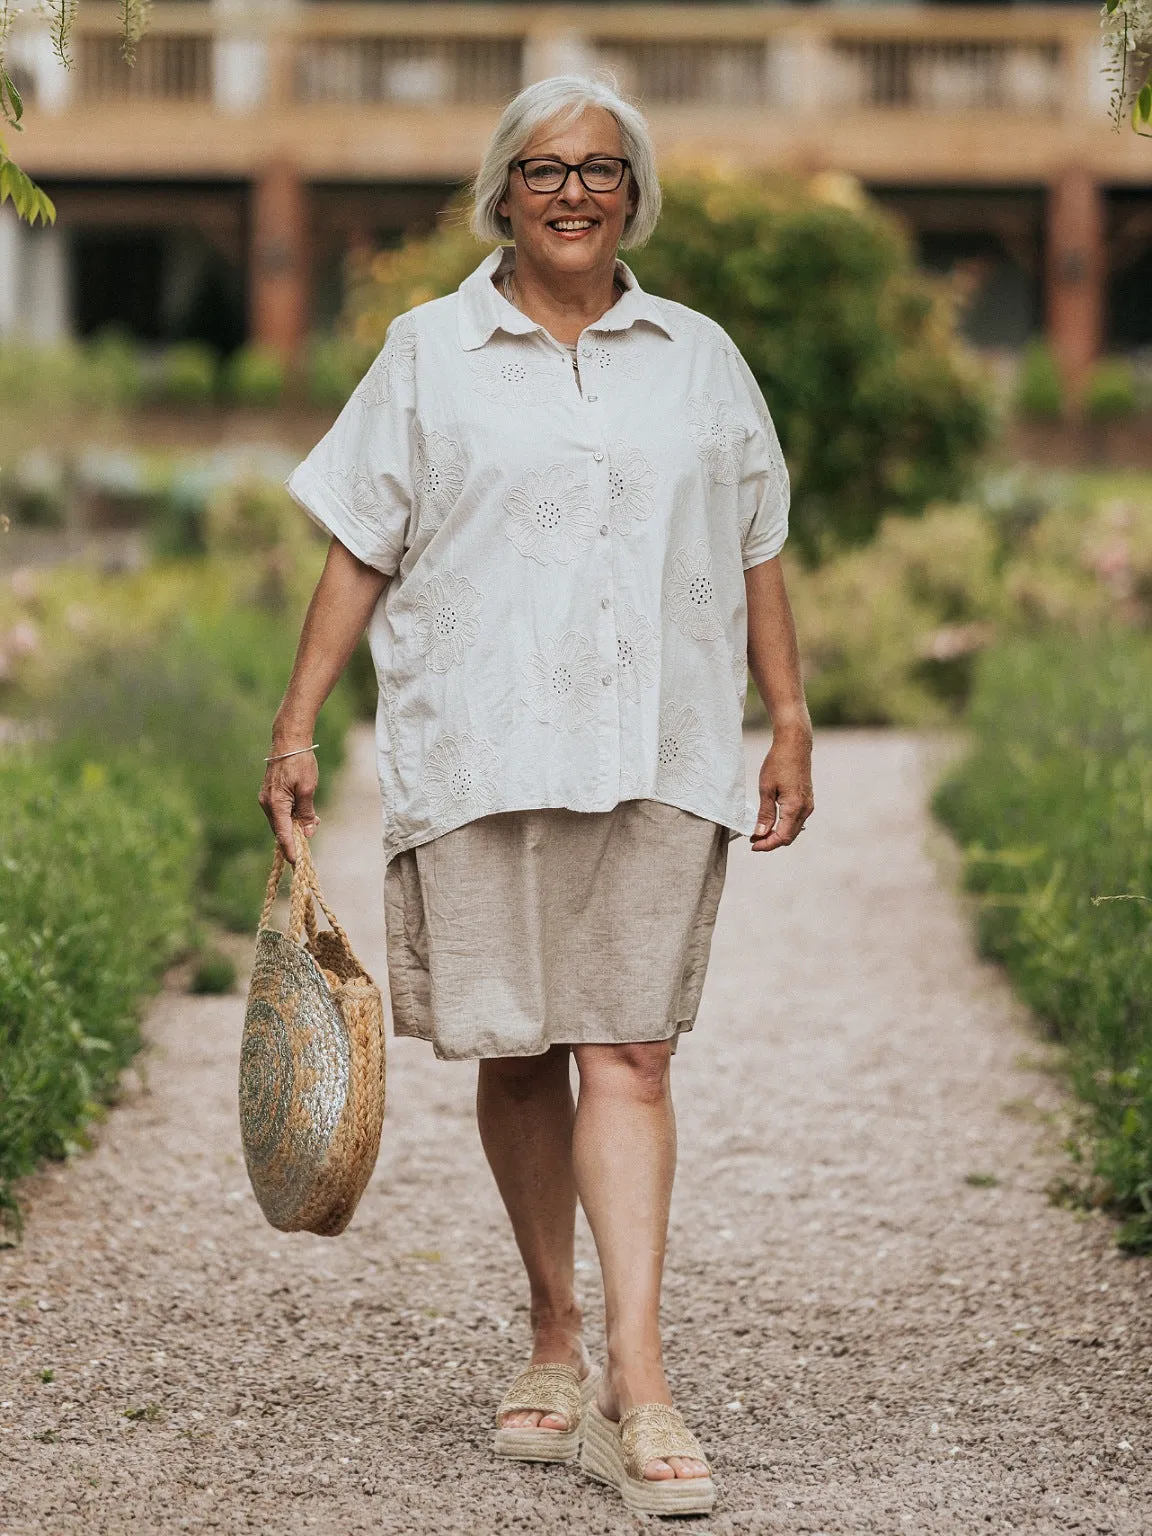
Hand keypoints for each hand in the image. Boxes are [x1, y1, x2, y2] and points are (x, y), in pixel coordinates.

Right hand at [258, 746, 319, 863]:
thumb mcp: (308, 789)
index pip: (283, 834)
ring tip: (312, 822)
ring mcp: (267, 799)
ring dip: (295, 826)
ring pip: (281, 822)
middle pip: (281, 830)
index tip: (297, 864)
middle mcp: (267, 804)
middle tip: (311, 839)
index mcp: (276, 804)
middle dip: (296, 838)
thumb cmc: (300, 763)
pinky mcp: (270, 795)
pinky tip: (304, 814)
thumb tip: (307, 833)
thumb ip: (306, 813)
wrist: (288, 742)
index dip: (291, 850)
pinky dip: (291, 817)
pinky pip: (280, 813)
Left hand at [751, 729, 813, 852]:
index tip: (753, 844)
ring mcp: (808, 805)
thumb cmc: (779, 763)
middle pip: (789, 837)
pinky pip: (797, 820)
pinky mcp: (807, 800)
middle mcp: (805, 809)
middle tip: (754, 840)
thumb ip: (765, 814)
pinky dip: (785, 825)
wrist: (795, 745)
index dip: (767, 844)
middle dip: (771, 842)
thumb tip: (760, 833)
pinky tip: (772, 821)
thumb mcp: (766, 789)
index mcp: (794, 808)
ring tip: (760, 832)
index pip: (782, 837)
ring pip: (793, 830)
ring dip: (778, 834)